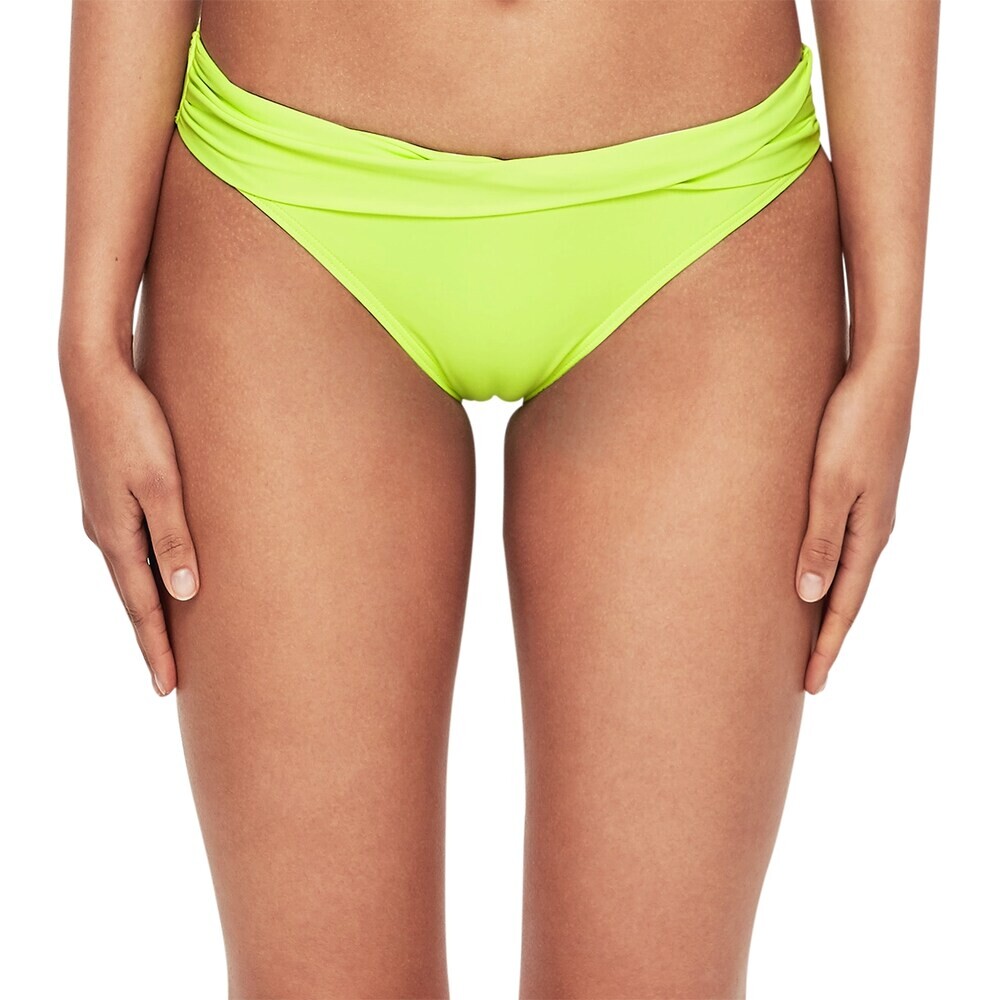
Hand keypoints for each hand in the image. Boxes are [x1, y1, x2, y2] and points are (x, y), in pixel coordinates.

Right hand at [61, 343, 199, 696]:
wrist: (94, 375)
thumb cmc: (135, 425)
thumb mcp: (163, 483)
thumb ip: (175, 538)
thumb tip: (186, 594)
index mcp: (118, 536)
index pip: (143, 608)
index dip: (157, 648)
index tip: (167, 688)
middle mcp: (106, 531)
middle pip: (135, 597)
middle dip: (153, 638)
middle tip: (169, 678)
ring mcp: (105, 513)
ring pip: (134, 572)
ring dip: (151, 606)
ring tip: (170, 637)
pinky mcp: (111, 494)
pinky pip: (134, 547)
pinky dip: (148, 572)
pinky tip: (162, 575)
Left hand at [796, 348, 915, 693]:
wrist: (882, 373)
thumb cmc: (852, 425)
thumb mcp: (830, 486)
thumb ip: (819, 540)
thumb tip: (807, 597)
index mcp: (868, 535)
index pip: (843, 606)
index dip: (825, 646)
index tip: (810, 685)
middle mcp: (871, 529)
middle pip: (844, 596)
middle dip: (825, 638)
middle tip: (806, 677)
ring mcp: (867, 510)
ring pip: (842, 572)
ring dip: (824, 607)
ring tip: (803, 636)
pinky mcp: (858, 488)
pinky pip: (839, 544)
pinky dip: (825, 571)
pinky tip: (811, 573)